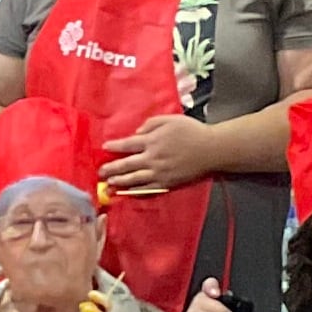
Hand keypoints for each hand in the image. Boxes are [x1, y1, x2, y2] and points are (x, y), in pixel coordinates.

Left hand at [100, 114, 215, 192]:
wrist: (210, 150)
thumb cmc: (191, 131)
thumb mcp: (170, 120)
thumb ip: (150, 124)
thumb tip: (137, 133)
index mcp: (152, 141)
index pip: (127, 144)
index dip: (115, 146)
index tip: (105, 147)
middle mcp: (152, 158)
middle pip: (127, 164)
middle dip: (112, 168)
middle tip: (100, 172)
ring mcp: (159, 173)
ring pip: (134, 179)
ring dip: (120, 181)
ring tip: (110, 184)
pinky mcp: (167, 183)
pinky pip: (148, 188)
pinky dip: (136, 191)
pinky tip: (128, 192)